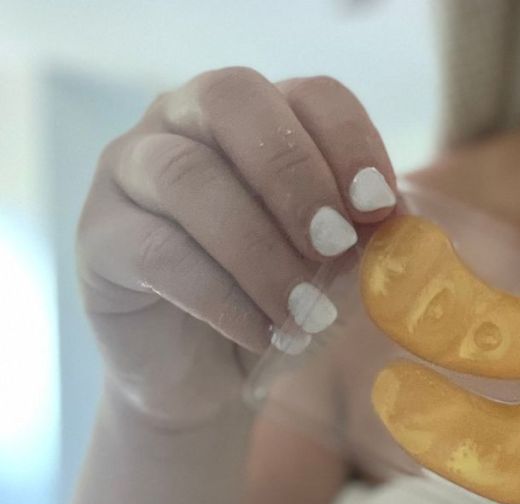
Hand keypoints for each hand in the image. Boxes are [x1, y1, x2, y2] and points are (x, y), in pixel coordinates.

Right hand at [78, 68, 397, 426]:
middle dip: (295, 176)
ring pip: (188, 177)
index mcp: (262, 118)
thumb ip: (363, 239)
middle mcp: (188, 122)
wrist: (206, 375)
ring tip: (307, 312)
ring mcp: (132, 171)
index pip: (310, 94)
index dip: (350, 141)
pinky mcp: (100, 235)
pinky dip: (222, 298)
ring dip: (260, 251)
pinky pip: (157, 251)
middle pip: (234, 102)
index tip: (379, 207)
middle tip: (336, 246)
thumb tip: (400, 226)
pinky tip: (263, 335)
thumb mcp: (333, 271)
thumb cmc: (279, 304)